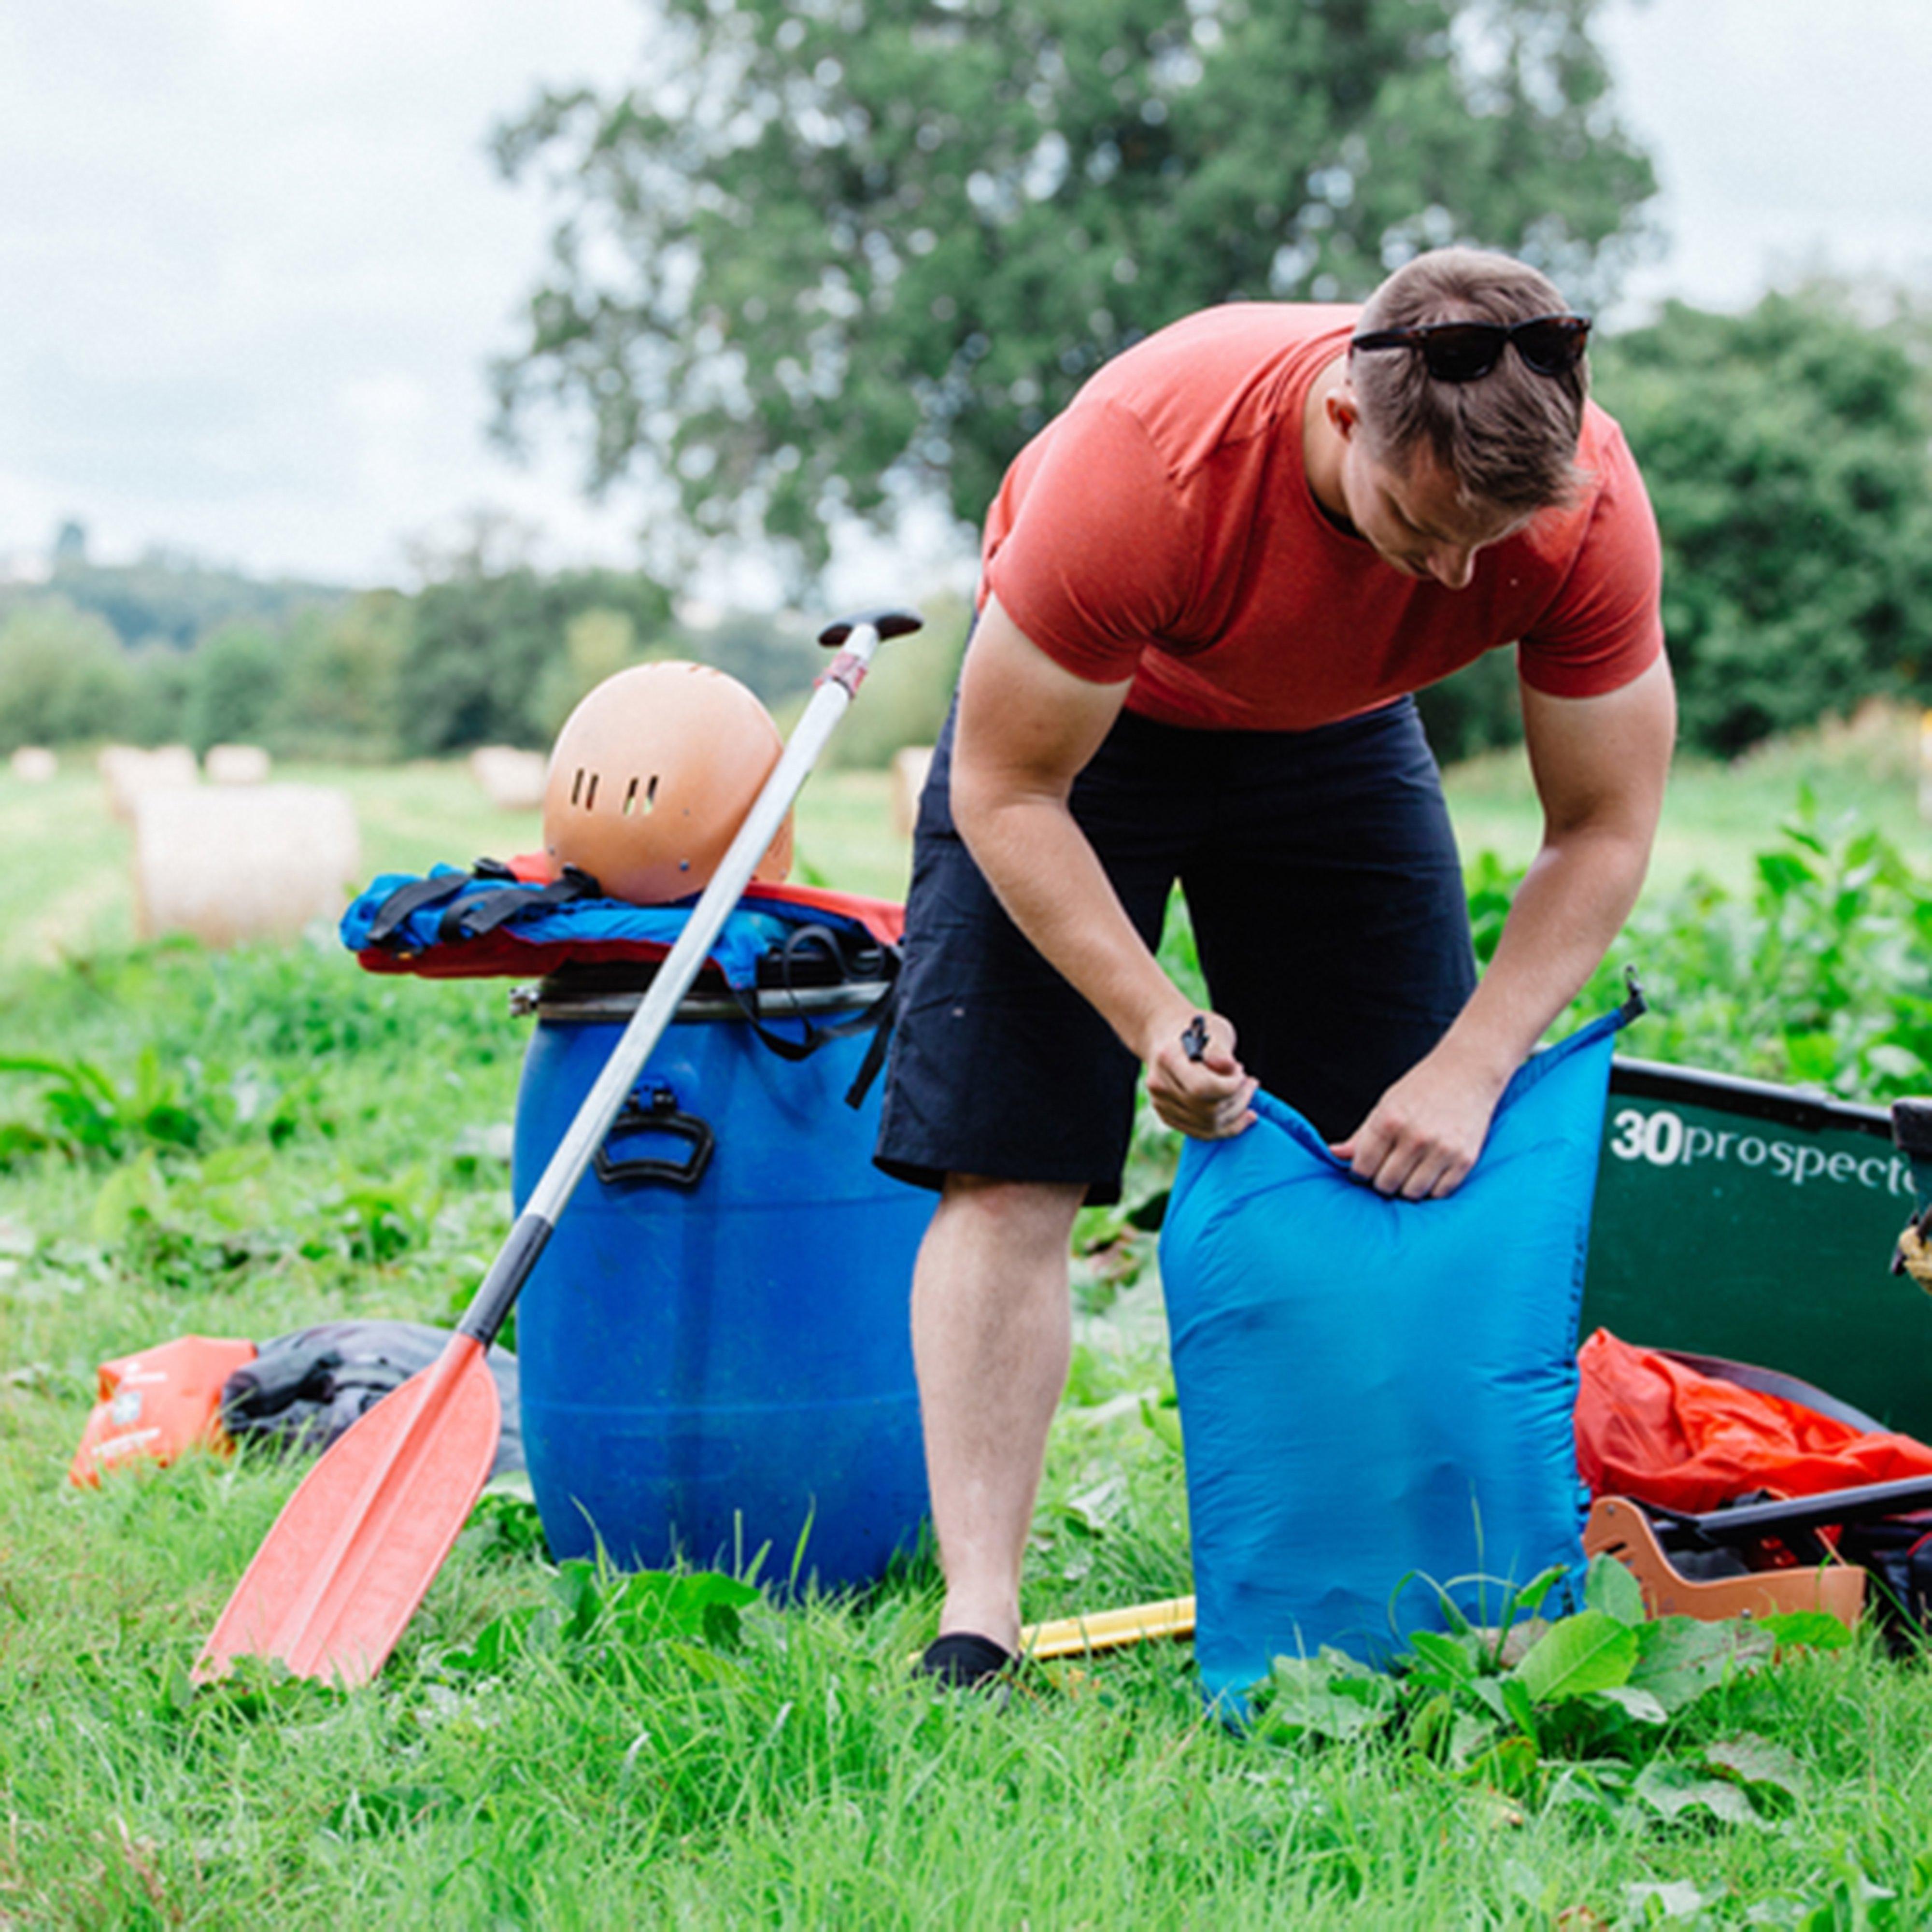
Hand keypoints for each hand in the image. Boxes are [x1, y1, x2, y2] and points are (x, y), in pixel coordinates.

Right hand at [1144, 1010, 1256, 1140]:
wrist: (1167, 1034)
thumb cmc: (1196, 1029)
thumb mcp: (1215, 1030)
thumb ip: (1222, 1052)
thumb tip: (1230, 1069)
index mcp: (1167, 1057)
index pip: (1201, 1088)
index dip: (1229, 1087)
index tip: (1241, 1073)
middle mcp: (1159, 1084)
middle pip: (1207, 1111)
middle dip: (1238, 1100)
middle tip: (1248, 1081)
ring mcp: (1160, 1102)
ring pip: (1207, 1126)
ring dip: (1236, 1113)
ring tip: (1245, 1091)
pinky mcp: (1166, 1115)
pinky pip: (1201, 1132)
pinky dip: (1226, 1126)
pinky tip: (1242, 1113)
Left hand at [1330, 1045, 1506, 1198]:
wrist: (1468, 1071)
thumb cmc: (1423, 1087)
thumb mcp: (1386, 1105)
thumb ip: (1362, 1135)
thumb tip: (1334, 1154)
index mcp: (1389, 1120)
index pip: (1363, 1167)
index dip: (1360, 1173)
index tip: (1365, 1170)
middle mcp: (1415, 1136)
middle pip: (1386, 1184)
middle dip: (1383, 1181)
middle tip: (1389, 1169)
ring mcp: (1442, 1149)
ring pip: (1412, 1193)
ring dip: (1407, 1187)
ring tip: (1409, 1171)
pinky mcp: (1465, 1159)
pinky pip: (1440, 1193)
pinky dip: (1432, 1188)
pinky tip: (1429, 1172)